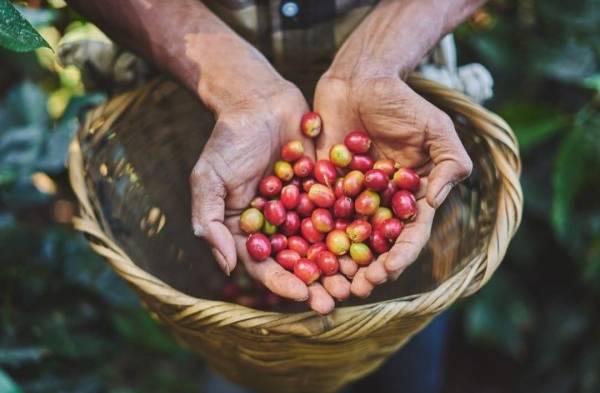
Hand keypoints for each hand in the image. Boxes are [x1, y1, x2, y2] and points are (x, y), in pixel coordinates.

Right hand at [190, 82, 346, 313]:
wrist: (258, 100)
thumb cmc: (228, 140)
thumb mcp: (208, 180)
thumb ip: (210, 222)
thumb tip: (227, 267)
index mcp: (251, 230)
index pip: (266, 265)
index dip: (284, 283)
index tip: (303, 295)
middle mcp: (280, 225)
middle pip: (301, 260)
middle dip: (319, 281)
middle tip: (339, 298)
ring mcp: (306, 207)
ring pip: (327, 240)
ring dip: (343, 262)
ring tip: (362, 278)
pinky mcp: (328, 187)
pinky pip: (344, 210)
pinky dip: (358, 225)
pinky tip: (377, 240)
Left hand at [314, 72, 472, 296]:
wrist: (360, 79)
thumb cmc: (403, 102)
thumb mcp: (437, 128)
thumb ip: (450, 163)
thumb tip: (435, 202)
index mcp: (409, 198)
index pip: (409, 235)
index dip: (400, 255)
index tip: (388, 271)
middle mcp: (379, 205)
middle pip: (375, 246)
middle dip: (367, 270)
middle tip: (355, 288)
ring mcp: (350, 199)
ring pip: (344, 238)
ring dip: (337, 264)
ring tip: (328, 283)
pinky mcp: (322, 188)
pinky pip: (315, 214)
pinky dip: (309, 234)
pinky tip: (301, 253)